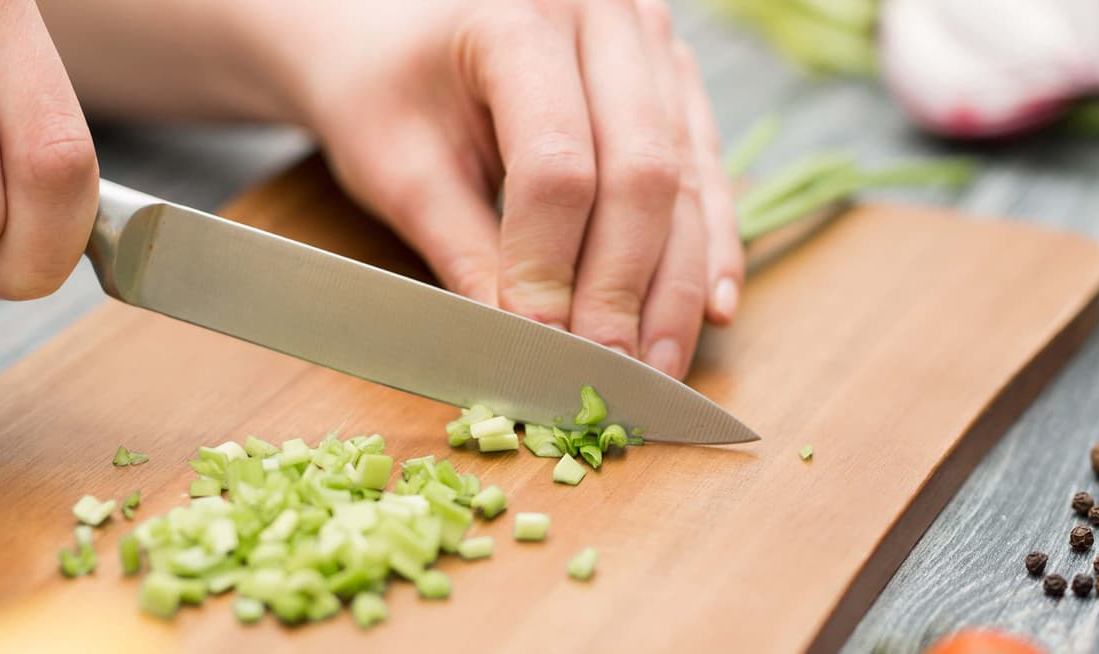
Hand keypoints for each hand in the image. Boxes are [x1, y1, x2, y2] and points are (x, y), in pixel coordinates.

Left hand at [243, 0, 743, 378]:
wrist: (387, 24)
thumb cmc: (383, 85)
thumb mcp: (399, 169)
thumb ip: (464, 254)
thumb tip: (522, 352)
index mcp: (519, 17)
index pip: (557, 165)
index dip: (552, 268)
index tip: (541, 347)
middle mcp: (605, 14)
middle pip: (642, 171)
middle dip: (627, 289)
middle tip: (611, 374)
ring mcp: (651, 40)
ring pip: (687, 177)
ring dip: (679, 284)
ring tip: (660, 368)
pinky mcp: (673, 74)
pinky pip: (708, 167)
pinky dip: (711, 245)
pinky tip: (715, 308)